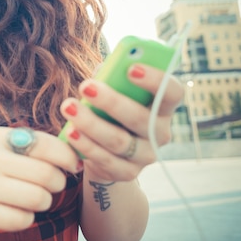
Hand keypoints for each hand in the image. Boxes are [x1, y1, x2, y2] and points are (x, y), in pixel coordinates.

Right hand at [0, 127, 81, 231]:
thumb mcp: (1, 144)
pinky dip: (27, 218)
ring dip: (45, 201)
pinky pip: (22, 220)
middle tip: (54, 185)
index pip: (46, 145)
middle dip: (58, 183)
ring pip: (38, 199)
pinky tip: (17, 210)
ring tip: (35, 197)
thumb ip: (34, 145)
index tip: (74, 165)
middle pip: (46, 176)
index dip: (68, 157)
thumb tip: (75, 155)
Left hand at [59, 63, 183, 181]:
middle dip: (111, 101)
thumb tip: (103, 70)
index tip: (131, 68)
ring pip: (119, 140)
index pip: (171, 92)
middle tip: (85, 86)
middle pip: (140, 118)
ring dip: (91, 123)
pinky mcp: (128, 172)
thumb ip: (112, 78)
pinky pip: (106, 160)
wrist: (106, 150)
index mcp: (164, 107)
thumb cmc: (110, 110)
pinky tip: (70, 132)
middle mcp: (161, 133)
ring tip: (68, 107)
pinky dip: (85, 145)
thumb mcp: (114, 92)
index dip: (156, 80)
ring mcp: (146, 156)